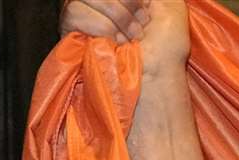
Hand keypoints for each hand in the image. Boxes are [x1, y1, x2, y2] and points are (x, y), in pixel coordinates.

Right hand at [61, 0, 189, 75]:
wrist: (158, 73)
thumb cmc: (167, 43)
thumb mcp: (169, 4)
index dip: (130, 0)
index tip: (145, 9)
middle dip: (126, 4)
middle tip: (142, 25)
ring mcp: (81, 10)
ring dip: (117, 16)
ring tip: (130, 37)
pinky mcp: (70, 28)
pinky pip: (76, 11)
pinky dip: (101, 27)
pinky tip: (115, 42)